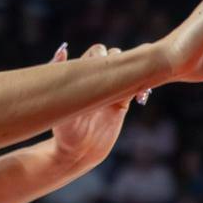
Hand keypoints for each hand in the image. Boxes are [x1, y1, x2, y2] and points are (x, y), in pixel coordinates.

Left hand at [46, 43, 132, 172]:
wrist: (77, 153)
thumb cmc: (62, 128)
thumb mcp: (60, 104)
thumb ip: (60, 77)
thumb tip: (62, 49)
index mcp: (82, 75)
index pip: (96, 52)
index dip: (101, 54)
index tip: (103, 64)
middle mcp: (98, 80)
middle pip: (115, 56)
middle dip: (120, 59)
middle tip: (119, 71)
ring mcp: (111, 91)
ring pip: (128, 70)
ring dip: (134, 71)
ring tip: (134, 81)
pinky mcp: (122, 103)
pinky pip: (136, 88)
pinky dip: (142, 88)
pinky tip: (141, 97)